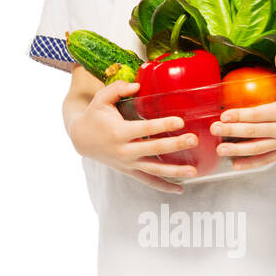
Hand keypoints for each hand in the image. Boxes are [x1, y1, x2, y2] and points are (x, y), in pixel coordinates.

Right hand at [68, 78, 198, 193]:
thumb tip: (137, 85)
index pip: (145, 129)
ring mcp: (127, 163)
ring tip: (194, 172)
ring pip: (154, 170)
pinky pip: (148, 181)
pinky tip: (180, 189)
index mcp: (119, 132)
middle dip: (175, 145)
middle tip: (193, 140)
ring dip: (175, 172)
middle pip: (153, 149)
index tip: (180, 121)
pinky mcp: (129, 171)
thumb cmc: (95, 115)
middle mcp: (124, 150)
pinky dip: (163, 187)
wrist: (81, 139)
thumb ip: (118, 88)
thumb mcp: (101, 98)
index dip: (162, 125)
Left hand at [209, 54, 275, 171]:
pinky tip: (235, 164)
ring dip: (238, 150)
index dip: (240, 115)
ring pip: (259, 149)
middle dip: (232, 131)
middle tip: (214, 130)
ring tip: (220, 150)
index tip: (223, 115)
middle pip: (255, 132)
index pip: (259, 114)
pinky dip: (251, 163)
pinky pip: (267, 159)